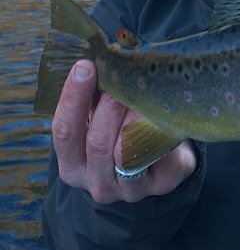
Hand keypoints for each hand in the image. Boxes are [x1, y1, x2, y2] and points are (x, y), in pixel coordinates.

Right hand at [51, 60, 197, 203]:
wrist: (161, 165)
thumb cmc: (123, 135)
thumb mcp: (101, 121)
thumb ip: (94, 100)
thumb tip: (97, 59)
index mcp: (73, 164)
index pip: (64, 132)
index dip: (73, 98)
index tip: (85, 65)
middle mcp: (96, 182)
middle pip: (97, 142)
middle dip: (109, 106)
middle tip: (122, 78)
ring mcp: (128, 190)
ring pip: (128, 152)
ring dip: (136, 118)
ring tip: (145, 93)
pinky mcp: (160, 186)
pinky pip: (159, 155)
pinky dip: (160, 132)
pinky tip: (165, 114)